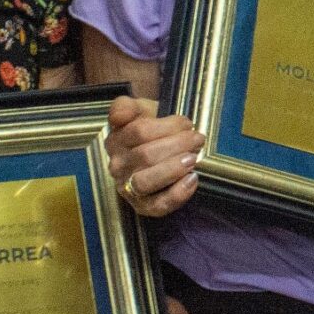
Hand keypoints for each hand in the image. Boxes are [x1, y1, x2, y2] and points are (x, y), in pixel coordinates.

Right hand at [106, 94, 200, 215]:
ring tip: (192, 158)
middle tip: (197, 140)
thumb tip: (119, 116)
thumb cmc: (151, 128)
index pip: (139, 131)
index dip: (168, 126)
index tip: (188, 124)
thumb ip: (125, 106)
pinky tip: (192, 179)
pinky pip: (157, 206)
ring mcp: (127, 188)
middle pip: (145, 155)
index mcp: (115, 140)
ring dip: (173, 169)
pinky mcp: (142, 207)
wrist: (157, 151)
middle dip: (177, 145)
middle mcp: (117, 166)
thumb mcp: (139, 110)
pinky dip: (177, 194)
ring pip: (145, 182)